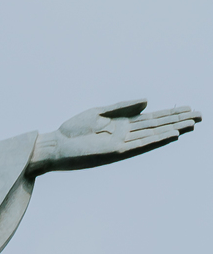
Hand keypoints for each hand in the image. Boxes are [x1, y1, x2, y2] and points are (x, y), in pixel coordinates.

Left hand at [29, 98, 199, 174]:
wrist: (55, 146)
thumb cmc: (73, 130)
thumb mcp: (99, 112)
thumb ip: (123, 106)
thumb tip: (148, 101)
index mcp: (122, 124)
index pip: (152, 118)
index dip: (171, 113)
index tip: (188, 109)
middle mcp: (126, 135)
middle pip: (158, 126)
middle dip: (178, 120)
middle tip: (200, 116)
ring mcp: (122, 144)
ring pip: (153, 135)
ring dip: (173, 129)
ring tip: (191, 125)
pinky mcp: (115, 152)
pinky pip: (140, 145)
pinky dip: (156, 139)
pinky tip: (170, 135)